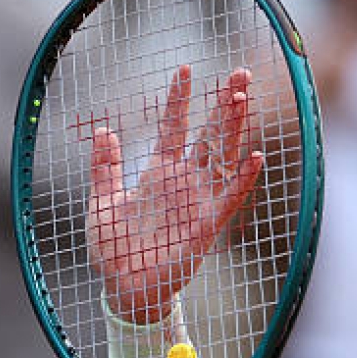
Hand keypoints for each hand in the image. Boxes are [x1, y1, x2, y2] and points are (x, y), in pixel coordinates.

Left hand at [88, 66, 263, 323]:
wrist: (123, 288)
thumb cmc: (112, 249)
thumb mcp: (102, 204)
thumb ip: (105, 169)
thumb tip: (104, 131)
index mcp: (157, 174)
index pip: (173, 128)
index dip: (179, 100)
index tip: (185, 69)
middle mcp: (182, 182)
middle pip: (208, 134)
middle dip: (223, 104)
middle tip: (239, 72)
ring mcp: (196, 201)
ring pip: (222, 157)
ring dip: (234, 128)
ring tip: (243, 97)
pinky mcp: (206, 226)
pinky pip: (229, 198)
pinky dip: (243, 178)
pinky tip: (255, 156)